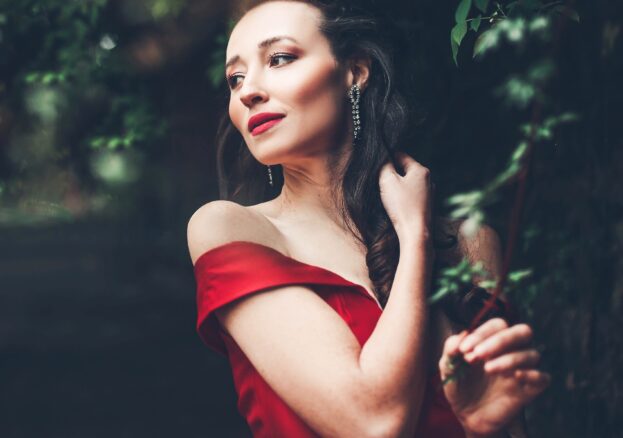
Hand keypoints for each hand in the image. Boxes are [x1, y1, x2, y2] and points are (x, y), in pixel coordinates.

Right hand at [379, 152, 432, 240]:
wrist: (415, 233)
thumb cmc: (402, 207)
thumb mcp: (387, 181)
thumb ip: (384, 166)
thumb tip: (384, 160)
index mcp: (421, 170)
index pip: (400, 155)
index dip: (387, 159)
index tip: (377, 168)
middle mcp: (428, 179)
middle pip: (404, 170)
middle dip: (392, 175)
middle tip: (381, 185)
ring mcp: (429, 193)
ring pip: (407, 184)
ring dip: (396, 188)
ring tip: (389, 198)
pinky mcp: (426, 206)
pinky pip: (411, 196)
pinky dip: (402, 199)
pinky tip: (397, 207)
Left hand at [439, 318, 549, 436]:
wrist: (467, 416)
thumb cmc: (460, 385)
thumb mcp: (449, 366)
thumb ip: (451, 348)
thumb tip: (462, 334)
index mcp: (493, 341)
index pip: (498, 325)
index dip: (482, 333)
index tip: (464, 350)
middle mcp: (511, 351)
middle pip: (523, 332)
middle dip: (501, 340)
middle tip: (479, 354)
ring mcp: (522, 370)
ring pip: (532, 354)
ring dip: (509, 359)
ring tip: (488, 369)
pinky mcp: (529, 390)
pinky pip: (543, 377)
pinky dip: (532, 375)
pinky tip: (515, 377)